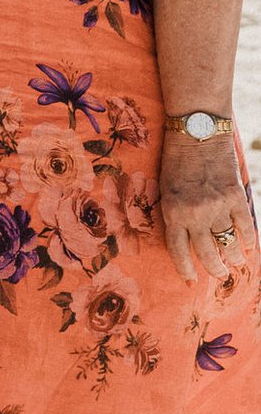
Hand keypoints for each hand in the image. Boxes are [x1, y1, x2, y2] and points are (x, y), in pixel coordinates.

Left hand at [159, 128, 255, 284]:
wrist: (196, 131)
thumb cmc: (175, 159)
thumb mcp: (165, 187)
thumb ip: (174, 212)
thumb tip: (184, 237)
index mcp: (172, 211)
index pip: (178, 250)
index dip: (185, 270)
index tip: (191, 281)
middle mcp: (194, 212)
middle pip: (208, 253)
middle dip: (215, 268)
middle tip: (219, 274)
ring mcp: (217, 206)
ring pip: (229, 244)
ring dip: (234, 257)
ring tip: (235, 261)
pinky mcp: (235, 196)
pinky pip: (246, 227)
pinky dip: (249, 240)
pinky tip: (248, 247)